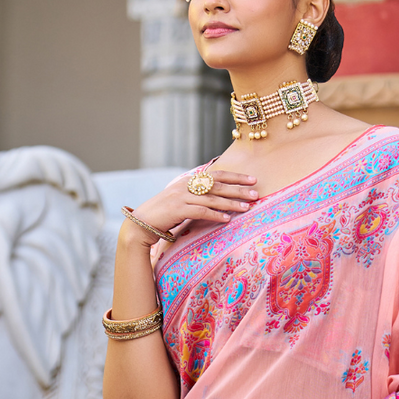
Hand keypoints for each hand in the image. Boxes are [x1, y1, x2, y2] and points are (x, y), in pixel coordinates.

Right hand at [128, 164, 258, 237]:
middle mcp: (186, 185)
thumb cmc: (164, 213)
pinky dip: (215, 214)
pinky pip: (201, 211)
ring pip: (212, 198)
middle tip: (255, 193)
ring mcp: (181, 197)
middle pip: (217, 185)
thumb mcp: (181, 199)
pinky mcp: (178, 210)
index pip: (217, 175)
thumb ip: (197, 195)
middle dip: (238, 189)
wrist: (142, 222)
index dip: (235, 177)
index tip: (252, 179)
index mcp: (189, 180)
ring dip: (231, 203)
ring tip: (246, 207)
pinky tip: (227, 219)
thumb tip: (217, 196)